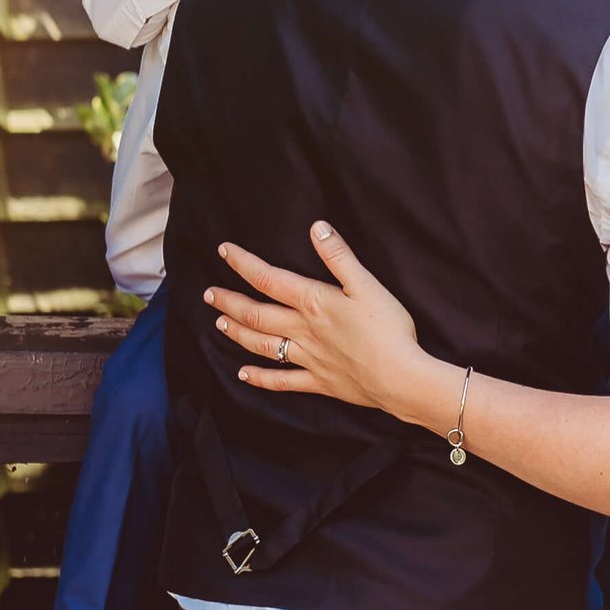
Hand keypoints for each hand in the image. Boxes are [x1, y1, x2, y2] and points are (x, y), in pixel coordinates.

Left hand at [207, 227, 454, 428]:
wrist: (400, 377)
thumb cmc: (389, 329)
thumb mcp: (367, 285)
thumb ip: (339, 257)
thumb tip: (316, 228)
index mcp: (313, 303)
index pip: (268, 278)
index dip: (243, 263)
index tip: (224, 251)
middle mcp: (302, 331)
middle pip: (256, 313)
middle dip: (230, 302)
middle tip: (209, 294)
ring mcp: (308, 358)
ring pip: (262, 344)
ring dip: (238, 333)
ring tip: (220, 324)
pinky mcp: (319, 382)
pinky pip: (281, 381)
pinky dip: (259, 378)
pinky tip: (243, 375)